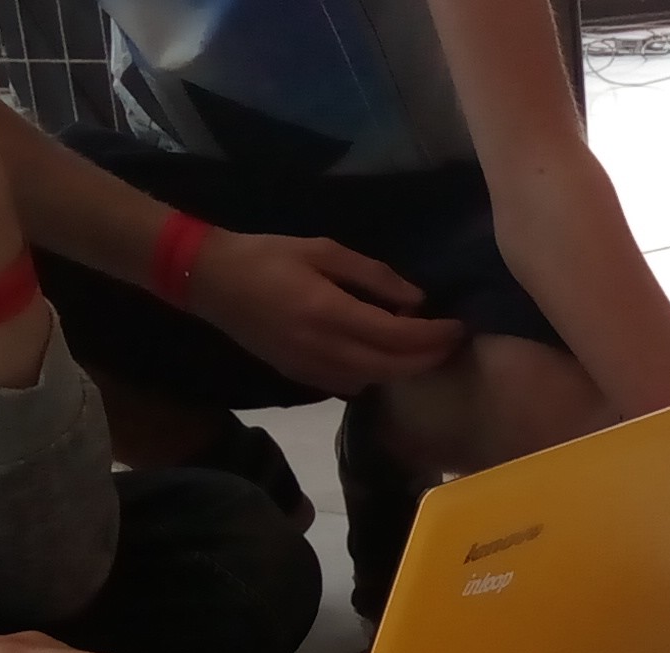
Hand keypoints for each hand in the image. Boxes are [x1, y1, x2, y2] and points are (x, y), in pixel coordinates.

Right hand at [188, 231, 468, 396]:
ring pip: (376, 381)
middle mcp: (325, 350)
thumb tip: (417, 300)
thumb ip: (374, 277)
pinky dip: (378, 373)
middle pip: (394, 368)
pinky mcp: (301, 378)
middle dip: (429, 357)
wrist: (211, 281)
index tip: (459, 326)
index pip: (399, 337)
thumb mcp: (324, 251)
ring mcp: (312, 370)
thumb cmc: (267, 255)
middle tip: (453, 341)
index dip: (434, 336)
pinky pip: (353, 385)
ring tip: (425, 347)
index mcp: (330, 313)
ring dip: (406, 369)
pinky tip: (385, 354)